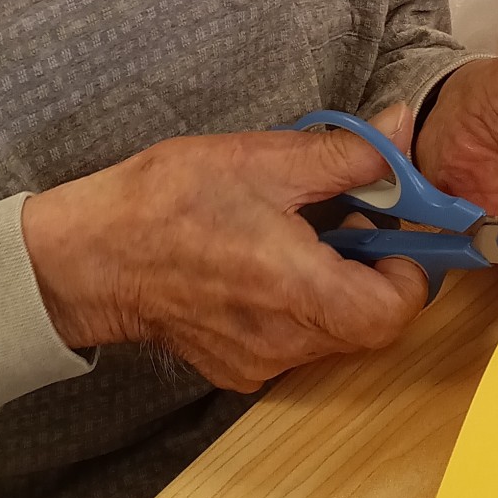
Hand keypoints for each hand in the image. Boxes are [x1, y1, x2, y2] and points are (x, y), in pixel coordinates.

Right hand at [21, 105, 426, 392]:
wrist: (87, 255)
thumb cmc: (167, 202)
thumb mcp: (262, 159)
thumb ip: (344, 153)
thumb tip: (401, 129)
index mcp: (298, 290)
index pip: (396, 311)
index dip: (411, 270)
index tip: (393, 230)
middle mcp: (284, 341)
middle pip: (369, 325)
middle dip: (373, 273)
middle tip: (351, 223)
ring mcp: (259, 362)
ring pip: (332, 334)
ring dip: (336, 288)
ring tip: (302, 237)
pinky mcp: (235, 368)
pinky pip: (293, 343)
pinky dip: (298, 307)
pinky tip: (266, 266)